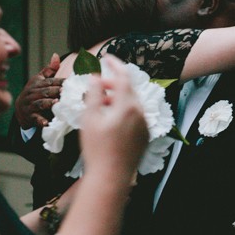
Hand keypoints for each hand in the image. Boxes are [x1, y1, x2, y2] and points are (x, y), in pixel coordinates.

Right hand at [14, 53, 63, 128]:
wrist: (20, 109)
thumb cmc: (34, 92)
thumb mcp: (39, 80)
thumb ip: (49, 69)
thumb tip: (56, 55)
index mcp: (37, 83)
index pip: (50, 81)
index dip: (60, 82)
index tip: (70, 83)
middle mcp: (33, 93)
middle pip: (46, 91)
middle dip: (56, 91)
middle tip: (66, 92)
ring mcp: (30, 105)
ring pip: (40, 103)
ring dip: (49, 103)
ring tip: (57, 103)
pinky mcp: (30, 116)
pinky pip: (35, 118)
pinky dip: (41, 121)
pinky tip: (47, 123)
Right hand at [80, 55, 147, 186]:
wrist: (111, 178)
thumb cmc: (97, 149)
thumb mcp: (90, 118)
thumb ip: (95, 94)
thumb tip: (97, 76)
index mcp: (128, 106)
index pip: (124, 76)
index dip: (115, 64)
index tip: (106, 57)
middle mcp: (140, 113)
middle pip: (129, 89)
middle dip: (114, 83)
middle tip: (99, 83)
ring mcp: (144, 125)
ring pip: (132, 103)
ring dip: (117, 98)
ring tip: (100, 103)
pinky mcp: (144, 136)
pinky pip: (135, 116)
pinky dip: (123, 111)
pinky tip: (109, 118)